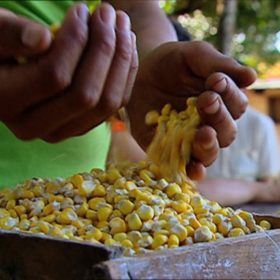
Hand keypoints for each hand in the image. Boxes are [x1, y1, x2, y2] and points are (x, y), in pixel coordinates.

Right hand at [0, 3, 137, 141]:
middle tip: (108, 13)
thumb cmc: (1, 48)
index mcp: (7, 103)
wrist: (10, 74)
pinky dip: (125, 75)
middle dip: (104, 49)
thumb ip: (9, 34)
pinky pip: (114, 107)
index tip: (81, 9)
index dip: (75, 40)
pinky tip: (127, 46)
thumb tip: (43, 39)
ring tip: (122, 24)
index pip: (54, 76)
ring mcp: (63, 131)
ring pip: (106, 105)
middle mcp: (36, 126)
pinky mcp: (82, 126)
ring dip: (121, 62)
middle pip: (85, 96)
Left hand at [127, 41, 256, 179]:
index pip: (236, 106)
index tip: (215, 81)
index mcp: (220, 102)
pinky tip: (194, 170)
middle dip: (219, 118)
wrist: (141, 70)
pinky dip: (191, 169)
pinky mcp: (167, 148)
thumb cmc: (171, 62)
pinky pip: (182, 163)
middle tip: (206, 100)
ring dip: (209, 146)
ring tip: (203, 133)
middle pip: (226, 132)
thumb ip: (217, 64)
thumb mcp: (193, 55)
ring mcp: (188, 139)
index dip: (230, 95)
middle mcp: (208, 124)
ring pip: (209, 152)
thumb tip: (251, 77)